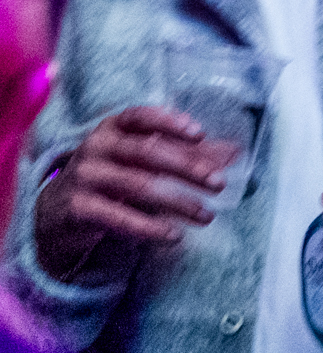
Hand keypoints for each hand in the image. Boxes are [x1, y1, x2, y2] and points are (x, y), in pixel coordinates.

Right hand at [34, 106, 231, 277]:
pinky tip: (174, 235)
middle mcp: (96, 147)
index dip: (170, 123)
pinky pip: (118, 216)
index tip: (200, 134)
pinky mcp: (78, 208)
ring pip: (139, 186)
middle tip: (219, 184)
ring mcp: (84, 176)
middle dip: (188, 167)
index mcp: (113, 128)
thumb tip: (234, 152)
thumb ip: (184, 154)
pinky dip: (149, 227)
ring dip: (178, 202)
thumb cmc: (111, 178)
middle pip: (147, 152)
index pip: (141, 117)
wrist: (57, 212)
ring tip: (207, 215)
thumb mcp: (141, 161)